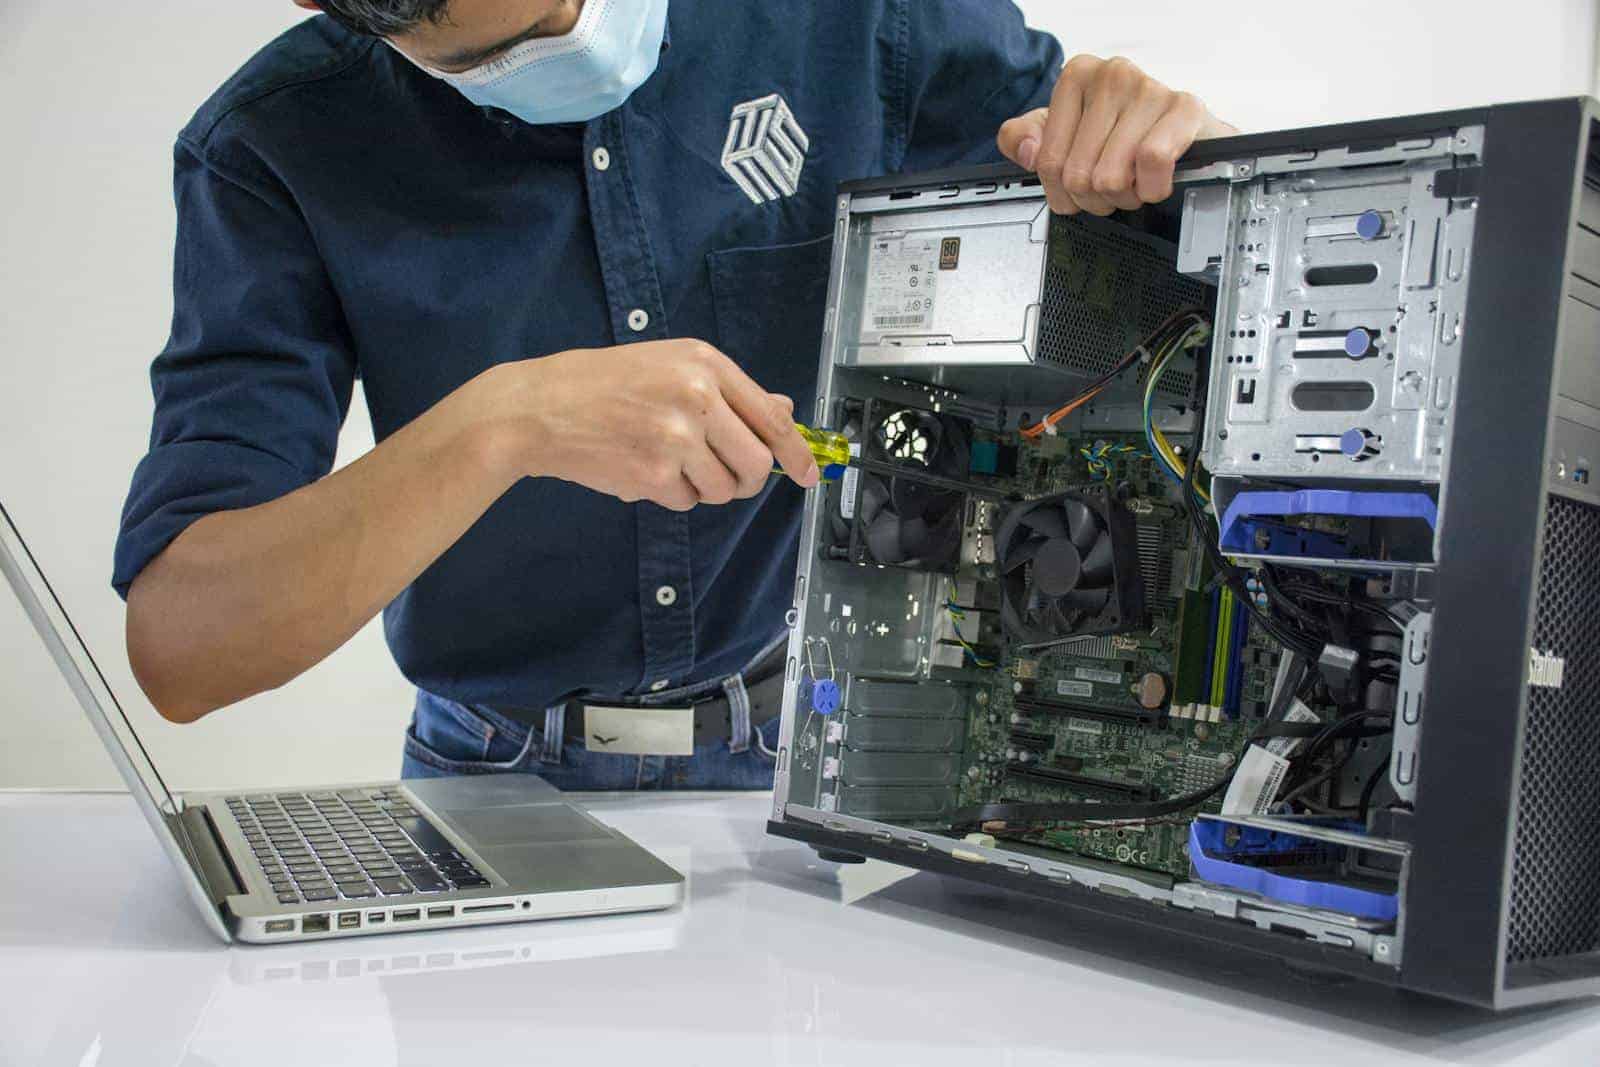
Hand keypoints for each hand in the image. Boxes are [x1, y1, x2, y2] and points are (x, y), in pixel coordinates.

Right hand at [483, 340, 819, 510]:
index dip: (797, 453)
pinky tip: (641, 467)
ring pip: (723, 488)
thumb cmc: (604, 385)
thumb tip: (784, 410)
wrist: (540, 407)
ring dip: (702, 487)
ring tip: (666, 461)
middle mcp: (697, 395)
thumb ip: (730, 392)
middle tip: (722, 477)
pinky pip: (687, 501)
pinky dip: (670, 494)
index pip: (771, 418)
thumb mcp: (671, 367)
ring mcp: (676, 436)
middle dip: (745, 480)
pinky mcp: (654, 472)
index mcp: (705, 364)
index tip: (809, 474)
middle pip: (756, 463)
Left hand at [998, 55, 1235, 215]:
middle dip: (1095, 197)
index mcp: (1076, 77)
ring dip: (1124, 197)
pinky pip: (1152, 162)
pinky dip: (1151, 188)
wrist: (1184, 133)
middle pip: (1079, 175)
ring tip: (1133, 183)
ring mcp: (1149, 88)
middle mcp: (1112, 75)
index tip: (1077, 187)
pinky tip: (1153, 181)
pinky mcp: (1184, 108)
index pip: (1047, 162)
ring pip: (1112, 177)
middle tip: (1111, 188)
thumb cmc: (1119, 134)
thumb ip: (1021, 139)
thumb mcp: (1060, 134)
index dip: (1062, 192)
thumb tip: (1027, 151)